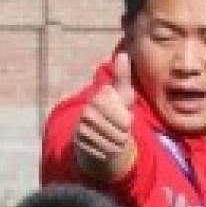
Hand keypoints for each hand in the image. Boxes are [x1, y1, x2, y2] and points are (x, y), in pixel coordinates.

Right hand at [73, 50, 138, 181]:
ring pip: (110, 143)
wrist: (97, 134)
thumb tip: (123, 54)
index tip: (125, 120)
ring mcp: (81, 127)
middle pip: (118, 131)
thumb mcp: (122, 95)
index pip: (123, 117)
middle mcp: (87, 111)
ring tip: (114, 140)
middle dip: (123, 134)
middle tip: (120, 132)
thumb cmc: (114, 111)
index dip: (127, 121)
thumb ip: (122, 77)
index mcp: (100, 97)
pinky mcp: (78, 142)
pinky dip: (106, 152)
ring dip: (116, 144)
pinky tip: (104, 148)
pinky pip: (100, 152)